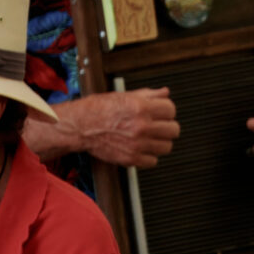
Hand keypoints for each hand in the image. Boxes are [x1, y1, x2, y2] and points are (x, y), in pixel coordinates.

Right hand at [28, 88, 179, 166]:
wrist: (80, 126)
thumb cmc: (98, 109)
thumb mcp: (123, 95)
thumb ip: (147, 94)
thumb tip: (164, 93)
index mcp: (140, 107)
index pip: (171, 109)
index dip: (167, 110)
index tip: (162, 113)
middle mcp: (141, 126)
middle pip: (174, 130)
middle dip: (167, 127)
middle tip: (159, 126)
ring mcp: (137, 144)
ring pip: (167, 147)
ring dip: (161, 142)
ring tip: (151, 138)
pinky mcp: (131, 158)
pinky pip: (153, 161)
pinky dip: (149, 156)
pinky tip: (142, 148)